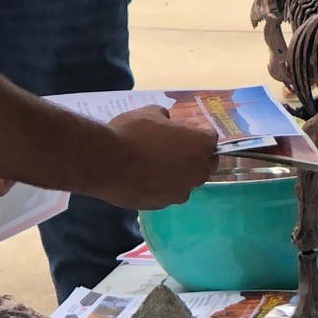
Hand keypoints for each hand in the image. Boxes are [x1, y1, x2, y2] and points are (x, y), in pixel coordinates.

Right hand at [100, 106, 219, 208]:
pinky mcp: (162, 205)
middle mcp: (197, 172)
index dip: (197, 133)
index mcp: (201, 146)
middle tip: (171, 147)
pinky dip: (160, 186)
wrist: (106, 162)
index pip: (211, 138)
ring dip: (176, 173)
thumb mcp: (150, 112)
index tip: (183, 130)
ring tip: (153, 164)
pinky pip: (167, 192)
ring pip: (185, 181)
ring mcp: (180, 192)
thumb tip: (165, 121)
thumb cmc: (132, 132)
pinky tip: (142, 178)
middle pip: (203, 163)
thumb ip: (165, 117)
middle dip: (193, 155)